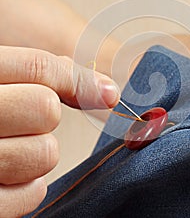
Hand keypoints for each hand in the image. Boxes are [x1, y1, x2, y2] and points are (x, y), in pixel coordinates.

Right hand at [0, 46, 119, 216]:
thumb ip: (44, 74)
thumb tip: (107, 90)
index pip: (39, 68)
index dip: (78, 80)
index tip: (106, 93)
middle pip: (45, 108)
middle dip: (45, 114)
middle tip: (23, 119)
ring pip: (45, 153)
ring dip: (37, 152)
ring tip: (9, 147)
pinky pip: (32, 194)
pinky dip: (29, 186)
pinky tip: (10, 176)